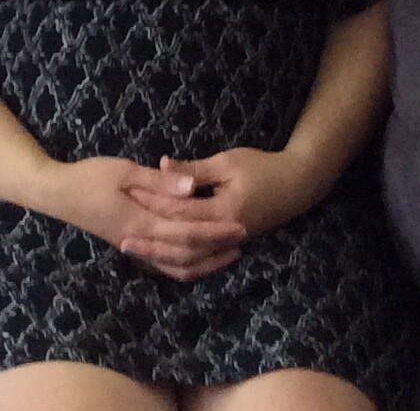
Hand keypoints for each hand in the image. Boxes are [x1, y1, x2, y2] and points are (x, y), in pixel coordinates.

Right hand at [41, 157, 244, 282]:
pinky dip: (184, 266)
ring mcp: (135, 248)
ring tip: (228, 253)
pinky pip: (163, 266)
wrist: (57, 194)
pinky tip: (197, 259)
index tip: (240, 226)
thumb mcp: (124, 170)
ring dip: (205, 263)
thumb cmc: (89, 176)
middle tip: (242, 239)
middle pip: (186, 255)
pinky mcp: (130, 246)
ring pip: (176, 267)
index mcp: (141, 222)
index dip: (216, 231)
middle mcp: (140, 242)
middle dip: (217, 248)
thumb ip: (159, 181)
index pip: (187, 232)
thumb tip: (191, 187)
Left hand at [134, 149, 316, 243]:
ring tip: (135, 250)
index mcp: (223, 212)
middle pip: (181, 242)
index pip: (180, 212)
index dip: (154, 205)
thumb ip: (194, 170)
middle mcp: (224, 234)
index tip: (128, 199)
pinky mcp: (227, 244)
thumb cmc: (262, 167)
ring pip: (189, 257)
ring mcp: (226, 243)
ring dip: (162, 254)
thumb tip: (162, 166)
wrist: (297, 185)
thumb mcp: (227, 162)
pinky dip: (178, 256)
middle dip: (151, 241)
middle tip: (121, 238)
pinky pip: (198, 256)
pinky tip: (159, 253)